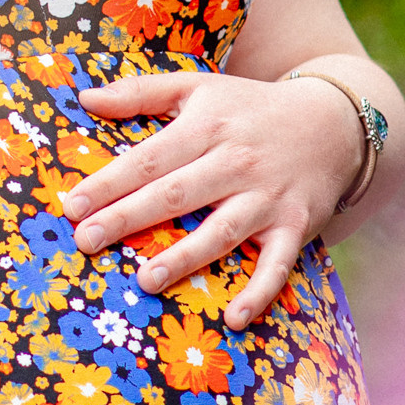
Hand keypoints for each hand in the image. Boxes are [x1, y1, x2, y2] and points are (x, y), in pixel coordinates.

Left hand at [64, 67, 361, 324]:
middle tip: (85, 241)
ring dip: (185, 257)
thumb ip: (141, 92)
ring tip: (146, 280)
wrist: (332, 123)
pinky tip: (233, 317)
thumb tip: (85, 99)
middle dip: (129, 218)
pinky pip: (277, 264)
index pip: (150, 158)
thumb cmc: (248, 108)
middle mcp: (235, 162)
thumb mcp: (198, 87)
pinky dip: (259, 291)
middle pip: (176, 194)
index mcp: (206, 126)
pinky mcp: (295, 226)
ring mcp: (266, 197)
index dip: (110, 182)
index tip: (72, 205)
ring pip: (220, 230)